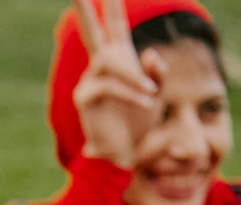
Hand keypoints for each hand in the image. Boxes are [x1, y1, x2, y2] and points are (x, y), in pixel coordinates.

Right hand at [71, 0, 159, 169]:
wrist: (126, 154)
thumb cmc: (141, 122)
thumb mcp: (156, 91)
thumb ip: (155, 71)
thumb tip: (149, 54)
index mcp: (119, 60)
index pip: (114, 25)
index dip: (111, 5)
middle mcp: (101, 66)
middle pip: (93, 32)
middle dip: (84, 10)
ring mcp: (90, 81)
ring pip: (110, 62)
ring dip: (132, 75)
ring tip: (151, 92)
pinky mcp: (86, 99)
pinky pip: (110, 86)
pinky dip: (130, 92)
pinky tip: (146, 101)